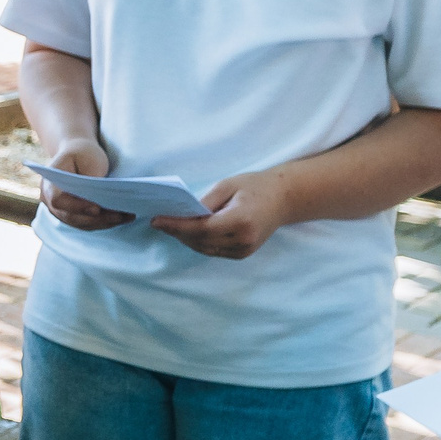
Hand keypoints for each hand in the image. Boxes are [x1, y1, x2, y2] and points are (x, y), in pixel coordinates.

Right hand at [39, 139, 133, 230]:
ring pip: (82, 223)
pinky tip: (122, 218)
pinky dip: (105, 222)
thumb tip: (101, 196)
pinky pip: (88, 224)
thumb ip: (92, 176)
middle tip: (121, 215)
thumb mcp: (88, 157)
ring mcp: (61, 212)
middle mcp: (50, 202)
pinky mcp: (73, 217)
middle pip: (73, 217)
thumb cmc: (82, 153)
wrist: (77, 155)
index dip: (77, 206)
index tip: (97, 208)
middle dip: (98, 218)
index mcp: (50, 184)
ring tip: (127, 216)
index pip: (59, 200)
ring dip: (105, 222)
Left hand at [154, 171, 292, 260]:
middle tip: (159, 221)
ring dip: (186, 239)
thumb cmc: (255, 186)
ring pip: (205, 249)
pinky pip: (213, 250)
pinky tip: (188, 232)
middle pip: (200, 241)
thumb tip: (183, 215)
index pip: (201, 228)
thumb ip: (206, 202)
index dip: (176, 226)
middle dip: (177, 232)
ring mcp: (243, 250)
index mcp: (240, 221)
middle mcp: (243, 240)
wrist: (283, 199)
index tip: (156, 221)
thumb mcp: (228, 185)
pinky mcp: (242, 254)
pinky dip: (199, 242)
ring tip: (169, 226)